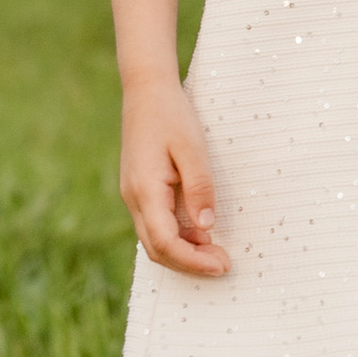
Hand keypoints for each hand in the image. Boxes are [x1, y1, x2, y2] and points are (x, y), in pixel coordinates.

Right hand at [120, 75, 229, 276]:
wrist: (146, 91)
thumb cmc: (171, 115)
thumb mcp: (192, 148)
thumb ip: (200, 188)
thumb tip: (208, 228)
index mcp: (145, 190)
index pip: (165, 242)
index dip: (193, 261)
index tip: (221, 265)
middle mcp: (134, 199)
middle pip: (157, 249)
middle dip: (189, 264)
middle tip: (224, 264)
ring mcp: (134, 196)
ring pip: (154, 240)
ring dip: (184, 253)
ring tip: (217, 252)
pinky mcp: (141, 191)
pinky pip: (156, 225)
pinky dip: (178, 238)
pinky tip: (201, 234)